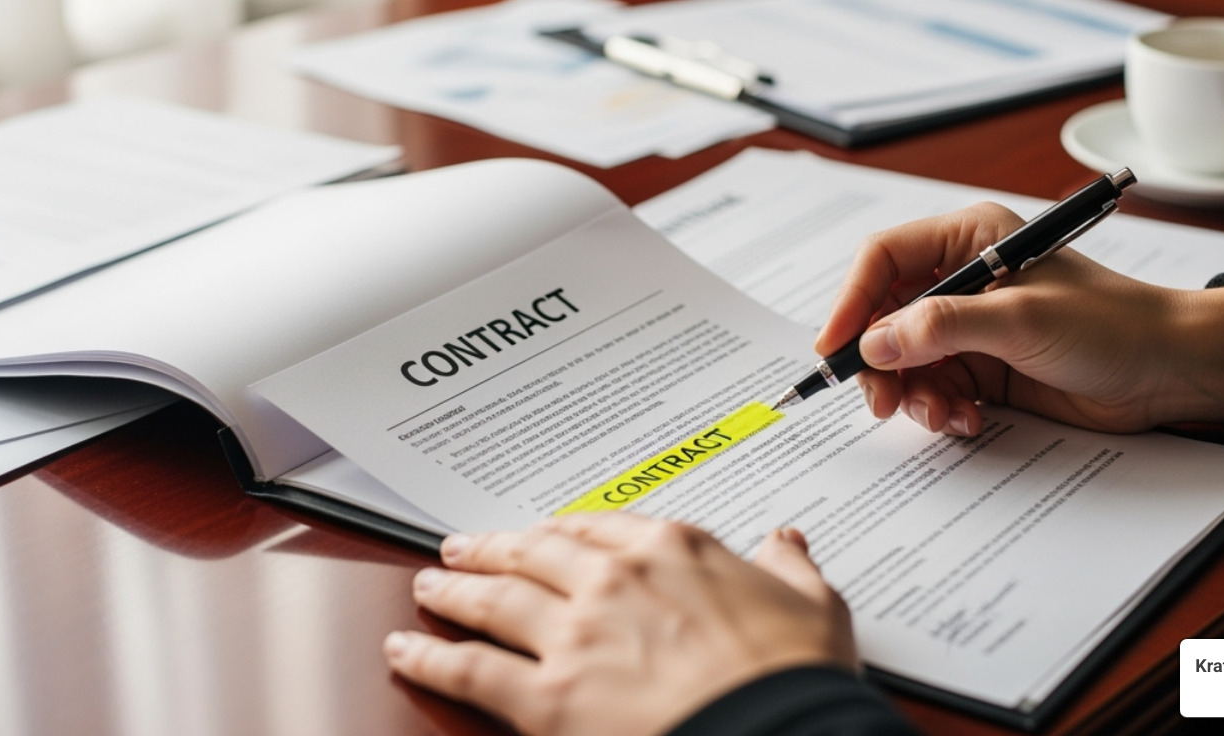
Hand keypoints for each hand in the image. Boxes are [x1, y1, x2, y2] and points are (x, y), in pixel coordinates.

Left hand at [384, 513, 856, 735]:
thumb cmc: (796, 680)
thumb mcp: (814, 608)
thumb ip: (790, 569)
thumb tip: (788, 543)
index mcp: (674, 549)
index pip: (602, 526)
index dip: (564, 528)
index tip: (547, 531)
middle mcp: (615, 580)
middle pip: (535, 552)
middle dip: (494, 548)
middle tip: (465, 546)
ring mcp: (576, 634)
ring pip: (495, 600)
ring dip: (454, 590)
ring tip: (429, 584)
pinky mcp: (548, 698)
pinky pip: (472, 669)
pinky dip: (432, 655)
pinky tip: (409, 648)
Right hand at [815, 202, 1223, 436]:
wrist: (1168, 373)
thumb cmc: (1111, 325)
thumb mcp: (1022, 319)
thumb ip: (943, 326)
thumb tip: (875, 342)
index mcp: (968, 238)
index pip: (884, 260)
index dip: (851, 302)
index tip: (835, 349)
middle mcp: (962, 277)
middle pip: (884, 315)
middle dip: (880, 361)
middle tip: (883, 401)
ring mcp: (971, 325)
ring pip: (905, 360)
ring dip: (914, 392)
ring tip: (944, 414)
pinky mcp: (983, 366)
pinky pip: (934, 388)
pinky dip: (940, 408)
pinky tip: (969, 419)